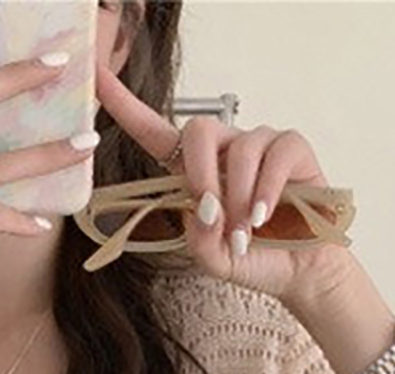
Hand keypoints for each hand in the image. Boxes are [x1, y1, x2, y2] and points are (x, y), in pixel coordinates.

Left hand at [94, 62, 355, 305]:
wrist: (296, 273)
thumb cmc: (252, 259)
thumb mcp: (212, 258)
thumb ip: (197, 237)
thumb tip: (205, 207)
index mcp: (195, 172)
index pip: (156, 132)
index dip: (127, 106)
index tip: (98, 80)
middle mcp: (225, 150)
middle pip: (200, 129)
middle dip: (200, 172)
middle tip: (211, 213)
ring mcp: (260, 145)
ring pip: (240, 148)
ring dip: (240, 198)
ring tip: (244, 234)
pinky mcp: (293, 149)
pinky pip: (276, 154)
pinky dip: (267, 189)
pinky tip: (263, 217)